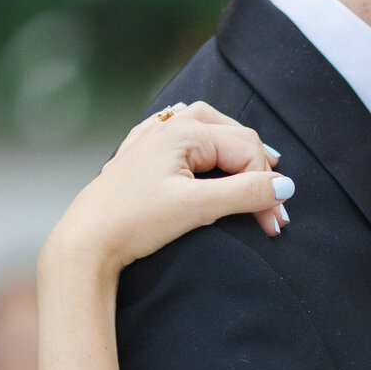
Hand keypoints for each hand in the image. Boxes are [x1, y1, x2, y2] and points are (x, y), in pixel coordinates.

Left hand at [42, 101, 293, 280]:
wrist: (85, 242)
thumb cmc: (133, 222)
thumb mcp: (197, 208)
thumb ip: (245, 194)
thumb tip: (285, 187)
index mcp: (184, 132)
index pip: (247, 151)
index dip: (267, 188)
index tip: (273, 225)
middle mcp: (169, 126)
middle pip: (235, 138)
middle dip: (258, 175)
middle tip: (271, 215)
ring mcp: (153, 138)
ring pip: (211, 130)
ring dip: (236, 152)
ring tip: (257, 170)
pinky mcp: (141, 156)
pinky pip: (184, 138)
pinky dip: (207, 148)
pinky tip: (208, 157)